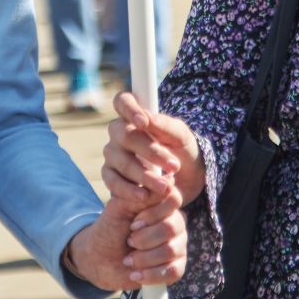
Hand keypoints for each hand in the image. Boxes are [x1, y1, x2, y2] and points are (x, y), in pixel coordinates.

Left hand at [64, 188, 188, 290]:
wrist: (99, 258)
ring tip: (128, 260)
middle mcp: (174, 223)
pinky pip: (174, 271)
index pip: (174, 199)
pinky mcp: (175, 267)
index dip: (153, 213)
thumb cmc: (110, 229)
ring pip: (171, 251)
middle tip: (129, 241)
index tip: (133, 223)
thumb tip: (168, 180)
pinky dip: (151, 275)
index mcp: (162, 204)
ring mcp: (177, 245)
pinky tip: (135, 274)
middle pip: (173, 227)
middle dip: (144, 238)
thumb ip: (142, 195)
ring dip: (143, 258)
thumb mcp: (119, 208)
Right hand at [103, 92, 204, 208]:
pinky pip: (112, 182)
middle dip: (149, 151)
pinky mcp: (111, 176)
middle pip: (123, 134)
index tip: (144, 122)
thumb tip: (147, 118)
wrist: (186, 181)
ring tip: (166, 187)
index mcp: (136, 116)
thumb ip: (165, 125)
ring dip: (143, 175)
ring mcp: (113, 154)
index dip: (129, 109)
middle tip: (174, 166)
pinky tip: (144, 197)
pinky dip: (128, 190)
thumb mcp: (182, 137)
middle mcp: (120, 133)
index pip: (123, 101)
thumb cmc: (183, 151)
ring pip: (119, 160)